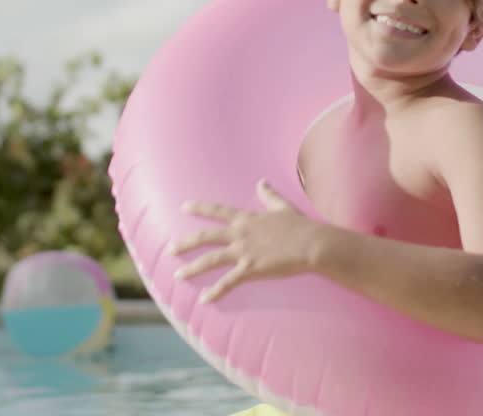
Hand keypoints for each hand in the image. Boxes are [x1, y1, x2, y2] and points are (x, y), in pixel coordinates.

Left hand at [171, 179, 322, 303]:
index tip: (184, 207)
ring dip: (193, 268)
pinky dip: (215, 292)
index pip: (218, 211)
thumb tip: (262, 182)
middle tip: (170, 249)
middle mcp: (240, 234)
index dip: (200, 209)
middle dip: (186, 243)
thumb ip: (270, 196)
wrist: (312, 244)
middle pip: (206, 237)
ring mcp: (244, 251)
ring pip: (210, 260)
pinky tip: (204, 300)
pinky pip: (228, 282)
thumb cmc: (301, 227)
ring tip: (178, 276)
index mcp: (247, 219)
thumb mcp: (283, 207)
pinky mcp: (251, 269)